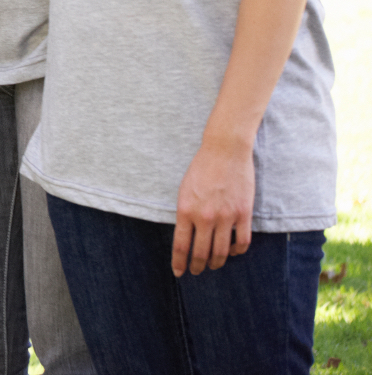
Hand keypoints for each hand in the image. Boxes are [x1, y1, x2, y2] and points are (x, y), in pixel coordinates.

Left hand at [172, 137, 253, 274]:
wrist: (224, 151)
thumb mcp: (184, 190)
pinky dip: (236, 251)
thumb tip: (187, 235)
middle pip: (201, 253)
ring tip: (213, 266)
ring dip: (216, 262)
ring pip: (221, 252)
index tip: (179, 272)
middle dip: (198, 266)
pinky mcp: (243, 214)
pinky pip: (242, 242)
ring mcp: (226, 217)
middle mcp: (205, 217)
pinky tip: (231, 252)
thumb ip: (185, 213)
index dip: (179, 262)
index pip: (181, 245)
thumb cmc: (201, 168)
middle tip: (196, 272)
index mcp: (185, 210)